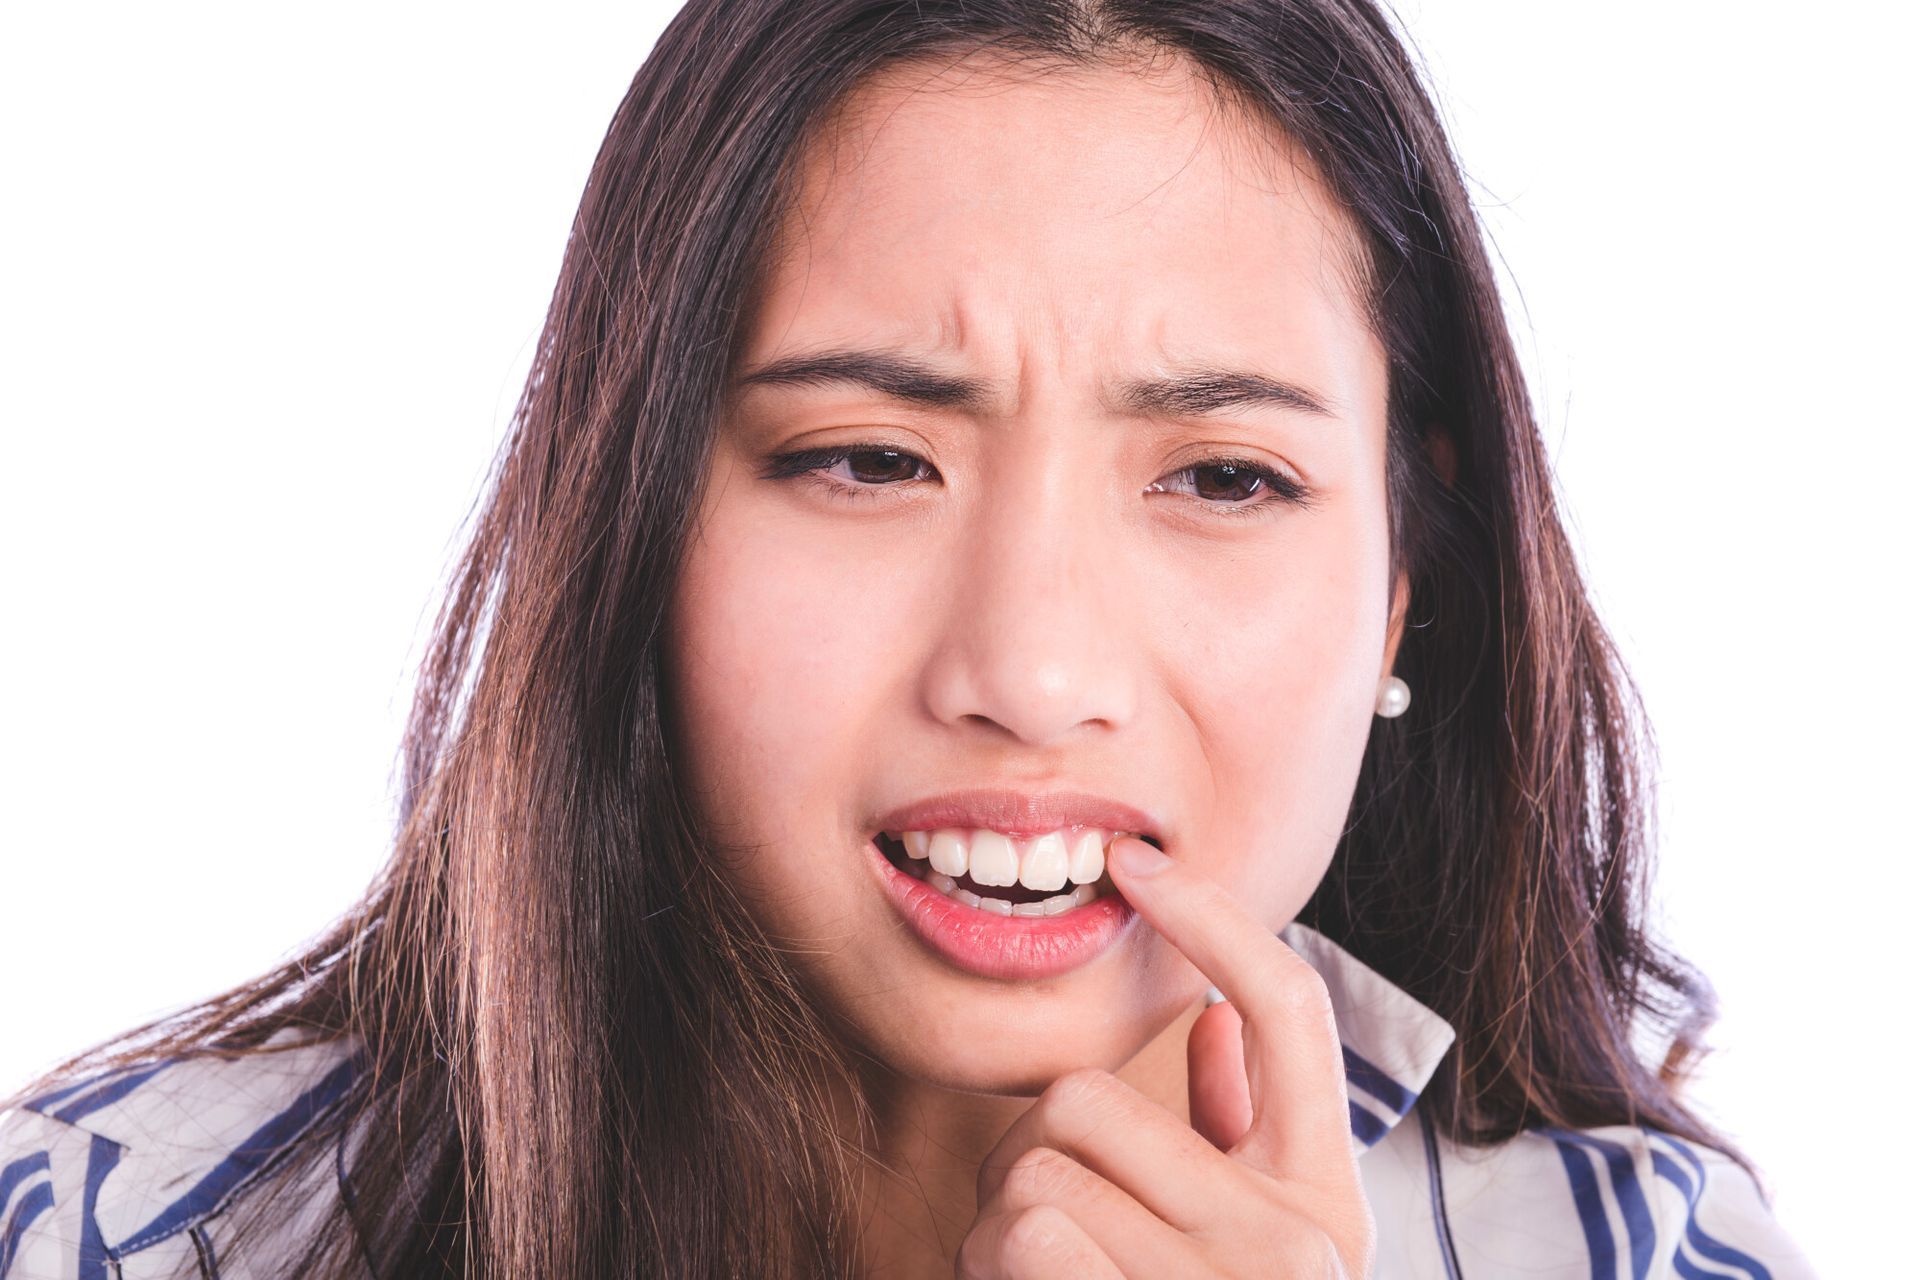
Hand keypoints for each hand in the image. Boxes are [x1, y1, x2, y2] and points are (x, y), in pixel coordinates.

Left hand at [957, 837, 1374, 1277]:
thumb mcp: (1252, 1244)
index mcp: (1328, 1202)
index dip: (1211, 916)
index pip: (1289, 1006)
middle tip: (1019, 1214)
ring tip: (1023, 1270)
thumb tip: (1218, 1018)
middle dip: (1025, 1151)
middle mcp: (1299, 1242)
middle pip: (1089, 1096)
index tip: (1133, 861)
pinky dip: (986, 1265)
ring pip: (1040, 1167)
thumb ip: (1240, 1134)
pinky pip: (1023, 1233)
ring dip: (999, 1221)